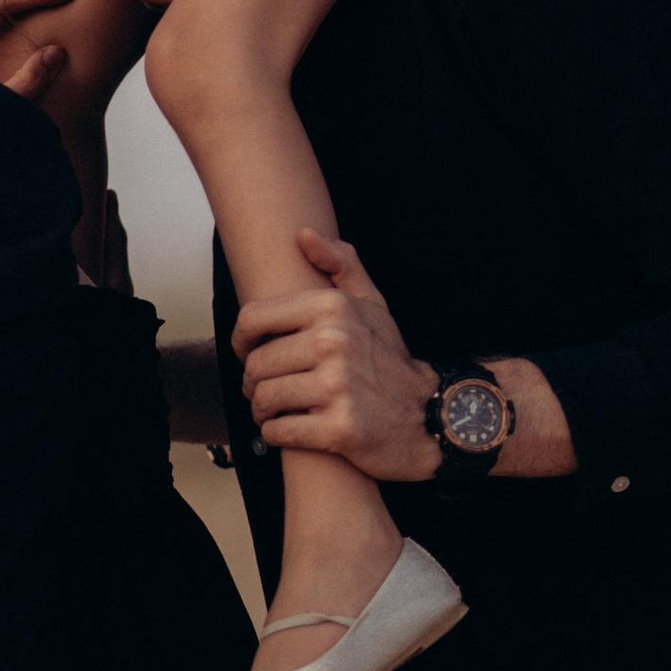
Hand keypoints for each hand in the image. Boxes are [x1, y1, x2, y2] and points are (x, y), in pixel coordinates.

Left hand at [232, 230, 442, 481]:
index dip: (240, 340)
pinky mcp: (339, 429)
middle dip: (253, 382)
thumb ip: (340, 264)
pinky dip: (276, 434)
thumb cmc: (390, 359)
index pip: (253, 318)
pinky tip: (287, 430)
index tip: (247, 353)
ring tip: (275, 411)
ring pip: (264, 398)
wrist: (430, 415)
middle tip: (265, 390)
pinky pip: (280, 431)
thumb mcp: (373, 305)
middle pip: (256, 364)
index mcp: (333, 308)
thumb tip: (303, 235)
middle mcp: (334, 343)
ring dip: (263, 411)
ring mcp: (337, 387)